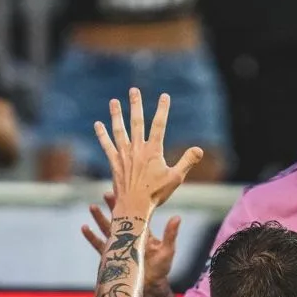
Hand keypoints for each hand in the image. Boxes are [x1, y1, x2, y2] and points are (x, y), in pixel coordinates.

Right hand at [82, 192, 178, 287]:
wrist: (150, 287)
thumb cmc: (161, 268)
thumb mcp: (168, 250)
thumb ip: (170, 234)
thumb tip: (177, 217)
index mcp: (142, 233)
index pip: (135, 215)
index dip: (129, 205)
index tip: (124, 193)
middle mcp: (129, 237)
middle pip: (118, 219)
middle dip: (112, 207)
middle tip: (106, 194)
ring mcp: (119, 246)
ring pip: (106, 229)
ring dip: (99, 218)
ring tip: (92, 207)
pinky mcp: (111, 256)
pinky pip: (99, 245)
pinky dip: (91, 237)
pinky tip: (85, 228)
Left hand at [94, 87, 202, 214]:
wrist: (135, 206)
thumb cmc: (156, 194)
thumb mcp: (176, 178)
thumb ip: (187, 161)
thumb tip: (199, 149)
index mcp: (154, 150)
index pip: (159, 125)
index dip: (163, 109)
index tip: (165, 96)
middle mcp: (138, 148)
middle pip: (137, 122)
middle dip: (136, 105)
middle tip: (134, 90)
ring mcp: (124, 154)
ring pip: (120, 130)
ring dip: (116, 115)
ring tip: (114, 101)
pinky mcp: (114, 163)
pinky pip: (107, 145)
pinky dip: (102, 134)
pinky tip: (98, 124)